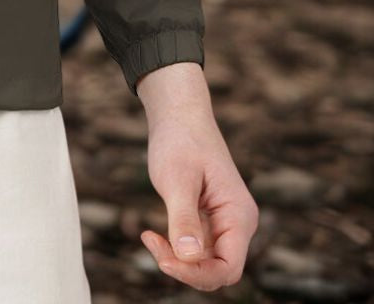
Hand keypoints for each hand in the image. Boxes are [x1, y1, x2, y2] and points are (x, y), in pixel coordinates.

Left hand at [136, 64, 258, 289]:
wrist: (178, 114)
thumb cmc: (180, 141)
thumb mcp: (177, 179)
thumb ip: (184, 218)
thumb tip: (189, 256)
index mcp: (239, 216)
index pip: (228, 268)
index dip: (197, 274)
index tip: (164, 260)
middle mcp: (237, 224)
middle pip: (217, 270)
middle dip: (184, 268)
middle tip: (150, 242)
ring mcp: (224, 224)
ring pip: (204, 262)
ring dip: (177, 259)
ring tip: (149, 236)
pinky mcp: (208, 221)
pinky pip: (196, 250)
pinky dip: (175, 248)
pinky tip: (152, 234)